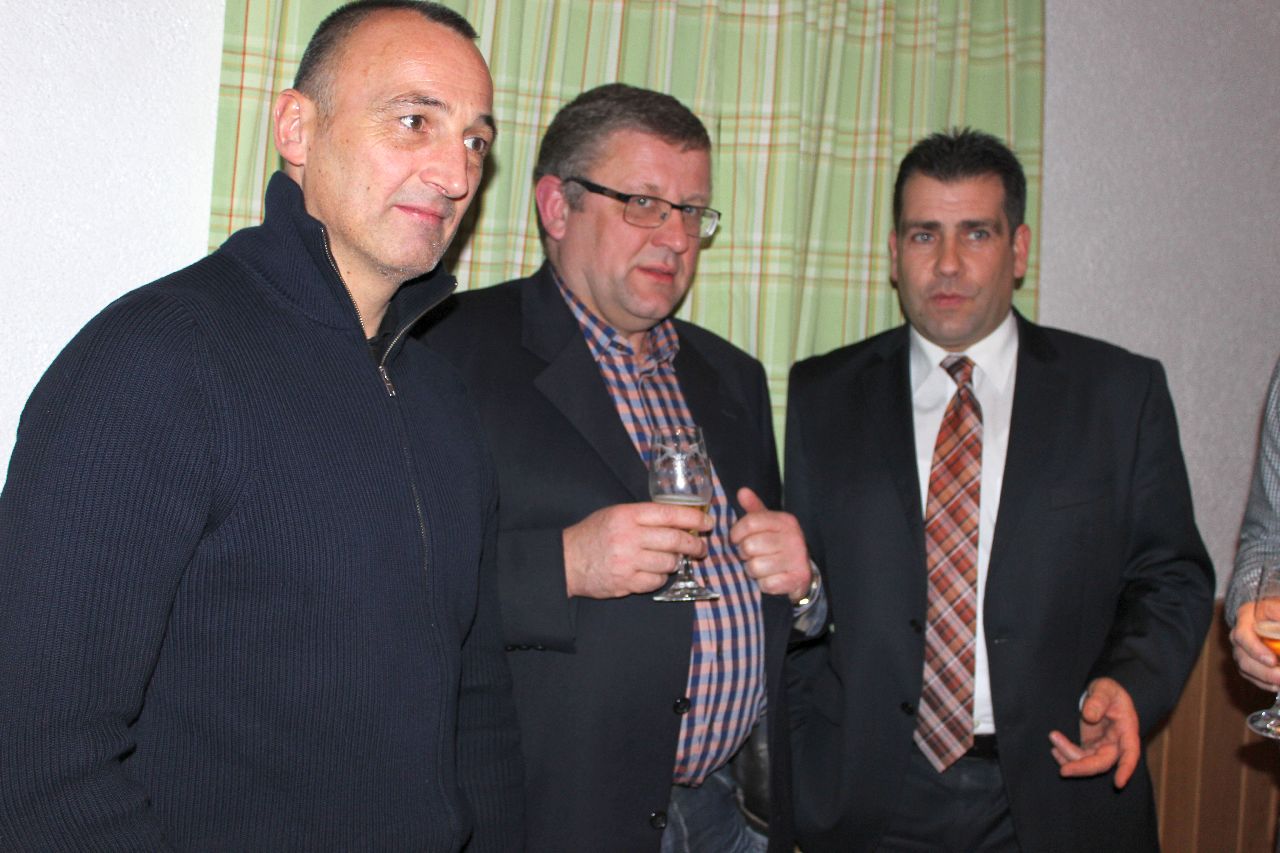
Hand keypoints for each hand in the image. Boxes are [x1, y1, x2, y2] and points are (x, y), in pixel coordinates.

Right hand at [563, 502, 710, 598]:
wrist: (567, 561)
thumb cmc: (594, 534)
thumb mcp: (615, 514)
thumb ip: (644, 516)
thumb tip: (679, 521)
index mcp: (627, 515)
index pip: (669, 514)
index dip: (694, 517)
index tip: (708, 522)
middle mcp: (629, 537)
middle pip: (675, 540)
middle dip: (694, 544)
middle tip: (701, 547)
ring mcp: (627, 562)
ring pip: (669, 563)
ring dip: (675, 562)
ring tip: (670, 559)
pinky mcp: (626, 583)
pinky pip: (656, 582)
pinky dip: (659, 578)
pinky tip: (653, 572)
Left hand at [729, 487, 811, 602]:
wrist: (803, 571)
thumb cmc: (778, 545)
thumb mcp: (768, 525)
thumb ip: (754, 509)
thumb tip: (742, 491)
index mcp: (785, 521)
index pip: (750, 522)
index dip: (736, 533)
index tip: (736, 539)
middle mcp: (793, 538)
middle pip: (750, 546)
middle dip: (744, 554)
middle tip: (751, 555)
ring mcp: (797, 559)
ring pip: (755, 567)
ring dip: (752, 570)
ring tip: (760, 567)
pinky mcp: (797, 578)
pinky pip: (766, 584)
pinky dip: (763, 584)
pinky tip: (770, 578)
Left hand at [1048, 677, 1139, 787]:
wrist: (1101, 693)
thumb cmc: (1108, 691)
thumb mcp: (1105, 689)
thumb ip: (1098, 700)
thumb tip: (1089, 716)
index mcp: (1127, 731)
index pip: (1131, 753)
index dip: (1126, 769)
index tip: (1119, 783)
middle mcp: (1116, 744)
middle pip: (1103, 763)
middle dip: (1083, 768)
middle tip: (1063, 771)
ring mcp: (1102, 747)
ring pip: (1088, 762)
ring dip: (1069, 756)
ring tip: (1054, 737)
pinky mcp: (1090, 747)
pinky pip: (1079, 758)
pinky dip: (1066, 756)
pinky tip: (1055, 749)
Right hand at [1230, 601, 1279, 690]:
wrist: (1277, 618)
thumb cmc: (1278, 611)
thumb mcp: (1278, 608)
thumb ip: (1277, 612)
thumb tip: (1279, 620)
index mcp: (1245, 616)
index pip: (1243, 635)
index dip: (1256, 650)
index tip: (1273, 660)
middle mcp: (1239, 633)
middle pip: (1242, 655)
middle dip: (1262, 670)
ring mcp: (1242, 648)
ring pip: (1245, 667)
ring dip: (1264, 678)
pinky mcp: (1247, 660)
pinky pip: (1250, 675)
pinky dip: (1264, 683)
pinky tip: (1277, 685)